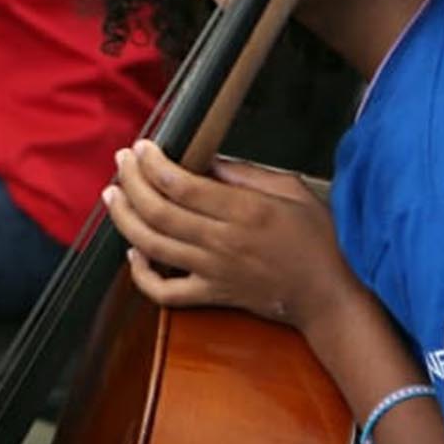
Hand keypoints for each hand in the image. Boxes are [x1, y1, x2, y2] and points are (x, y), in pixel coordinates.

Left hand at [100, 143, 360, 331]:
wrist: (330, 296)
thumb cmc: (318, 240)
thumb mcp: (292, 191)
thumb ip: (246, 174)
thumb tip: (208, 160)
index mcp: (244, 211)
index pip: (181, 185)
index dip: (152, 164)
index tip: (141, 147)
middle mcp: (223, 241)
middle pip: (159, 211)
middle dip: (131, 182)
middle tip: (121, 161)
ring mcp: (214, 272)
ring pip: (153, 246)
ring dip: (125, 219)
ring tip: (113, 195)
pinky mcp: (212, 295)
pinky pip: (165, 292)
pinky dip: (141, 275)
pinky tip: (134, 253)